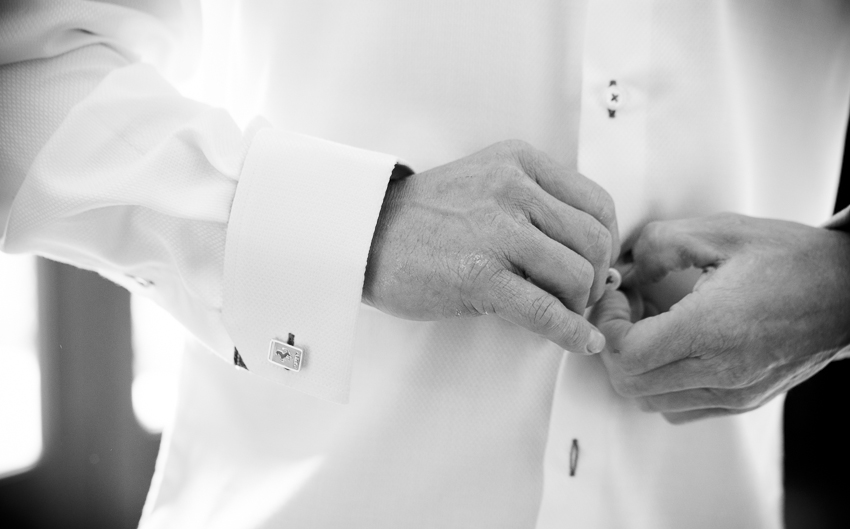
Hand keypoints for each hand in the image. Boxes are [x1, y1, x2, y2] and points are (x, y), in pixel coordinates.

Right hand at [363, 140, 618, 353]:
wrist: (365, 234)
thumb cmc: (428, 219)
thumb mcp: (488, 187)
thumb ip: (541, 211)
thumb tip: (604, 267)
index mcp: (520, 162)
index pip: (598, 205)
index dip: (604, 245)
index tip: (589, 267)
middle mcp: (513, 188)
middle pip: (594, 242)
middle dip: (593, 279)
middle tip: (574, 297)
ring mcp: (497, 230)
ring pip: (577, 275)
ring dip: (577, 304)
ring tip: (557, 312)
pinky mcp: (479, 275)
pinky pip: (545, 310)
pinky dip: (571, 332)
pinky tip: (581, 343)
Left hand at [591, 213, 849, 422]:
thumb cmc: (791, 257)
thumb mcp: (722, 230)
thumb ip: (660, 244)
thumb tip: (624, 271)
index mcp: (715, 329)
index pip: (627, 354)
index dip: (606, 323)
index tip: (616, 294)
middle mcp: (723, 373)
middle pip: (628, 383)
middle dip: (612, 343)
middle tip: (627, 306)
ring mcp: (734, 394)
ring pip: (648, 400)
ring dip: (633, 364)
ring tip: (650, 323)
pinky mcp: (742, 402)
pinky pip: (677, 408)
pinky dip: (659, 382)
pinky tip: (673, 344)